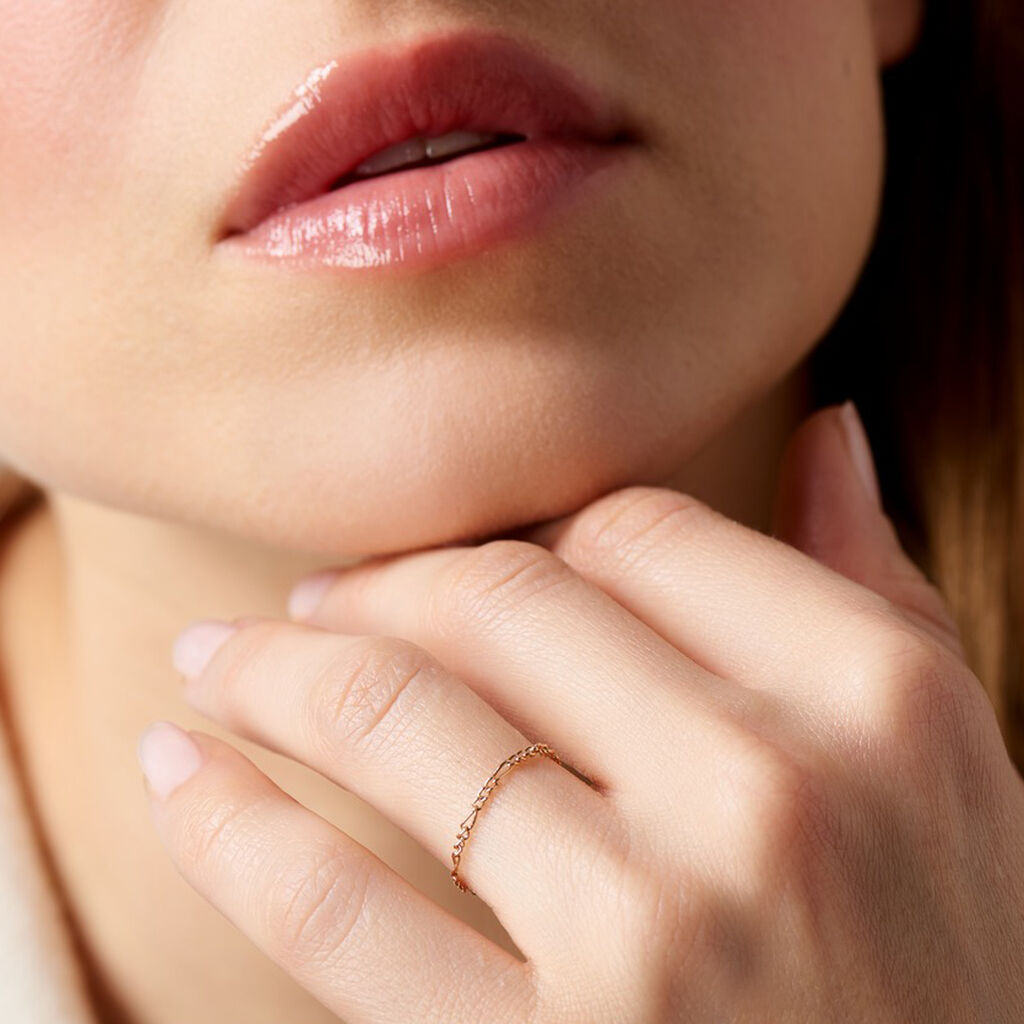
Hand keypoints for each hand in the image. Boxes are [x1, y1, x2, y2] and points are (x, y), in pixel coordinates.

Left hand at [139, 402, 1023, 1021]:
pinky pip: (337, 908)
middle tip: (310, 599)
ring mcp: (655, 928)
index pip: (638, 531)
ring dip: (273, 673)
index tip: (460, 561)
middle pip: (502, 604)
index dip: (527, 533)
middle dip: (379, 586)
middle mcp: (767, 789)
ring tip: (220, 661)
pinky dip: (230, 825)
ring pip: (399, 722)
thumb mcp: (947, 758)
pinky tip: (182, 770)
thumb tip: (827, 430)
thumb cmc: (947, 957)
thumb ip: (878, 581)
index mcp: (872, 693)